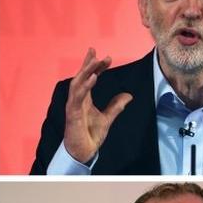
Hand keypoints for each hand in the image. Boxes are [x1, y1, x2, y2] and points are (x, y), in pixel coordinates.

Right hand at [63, 48, 132, 162]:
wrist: (84, 152)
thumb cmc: (90, 136)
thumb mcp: (108, 118)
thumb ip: (116, 106)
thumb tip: (129, 95)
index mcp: (84, 99)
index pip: (89, 79)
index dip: (96, 67)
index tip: (106, 58)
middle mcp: (77, 100)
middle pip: (81, 77)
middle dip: (87, 63)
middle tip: (94, 50)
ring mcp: (74, 105)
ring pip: (77, 83)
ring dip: (86, 71)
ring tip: (96, 60)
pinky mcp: (73, 113)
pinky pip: (78, 96)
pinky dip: (86, 86)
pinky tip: (94, 77)